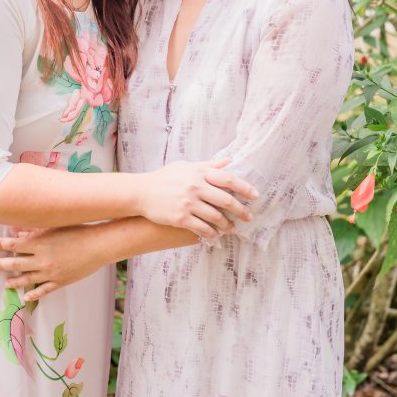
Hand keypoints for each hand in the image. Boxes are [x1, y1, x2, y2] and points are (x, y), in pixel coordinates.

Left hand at [0, 226, 104, 302]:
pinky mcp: (60, 281)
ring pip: (27, 279)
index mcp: (40, 244)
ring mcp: (50, 272)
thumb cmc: (78, 231)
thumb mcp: (55, 228)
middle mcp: (42, 260)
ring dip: (14, 280)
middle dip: (1, 264)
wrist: (98, 246)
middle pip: (16, 263)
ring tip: (5, 283)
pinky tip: (25, 297)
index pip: (14, 245)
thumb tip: (19, 235)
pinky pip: (43, 290)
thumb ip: (36, 233)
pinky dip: (33, 294)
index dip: (1, 245)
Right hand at [137, 158, 257, 239]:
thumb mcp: (186, 166)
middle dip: (241, 210)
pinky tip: (215, 235)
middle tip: (249, 217)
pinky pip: (202, 228)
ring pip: (216, 217)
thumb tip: (229, 161)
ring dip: (227, 225)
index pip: (228, 179)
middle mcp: (195, 186)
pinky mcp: (180, 218)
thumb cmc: (164, 178)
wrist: (141, 192)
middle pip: (225, 200)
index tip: (255, 195)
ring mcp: (188, 203)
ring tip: (233, 229)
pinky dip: (211, 233)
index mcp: (198, 172)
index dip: (244, 187)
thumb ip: (208, 165)